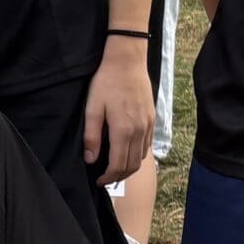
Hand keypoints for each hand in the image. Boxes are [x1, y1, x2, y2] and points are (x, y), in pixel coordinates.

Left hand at [82, 38, 152, 183]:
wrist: (127, 62)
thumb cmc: (107, 83)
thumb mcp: (92, 108)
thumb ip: (92, 136)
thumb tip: (91, 159)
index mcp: (123, 130)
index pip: (118, 165)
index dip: (108, 177)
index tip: (99, 181)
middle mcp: (139, 131)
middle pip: (132, 166)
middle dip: (118, 176)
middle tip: (105, 179)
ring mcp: (147, 125)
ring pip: (141, 157)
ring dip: (129, 168)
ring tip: (115, 169)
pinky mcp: (152, 119)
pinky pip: (147, 145)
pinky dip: (138, 155)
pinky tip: (127, 153)